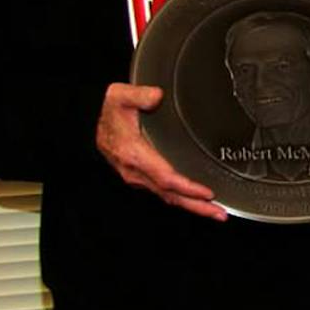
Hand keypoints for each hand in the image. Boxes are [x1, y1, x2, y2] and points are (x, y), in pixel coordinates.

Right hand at [97, 82, 224, 220]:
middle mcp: (135, 171)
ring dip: (192, 205)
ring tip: (215, 211)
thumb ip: (139, 95)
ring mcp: (137, 177)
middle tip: (219, 214)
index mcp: (134, 154)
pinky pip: (163, 192)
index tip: (207, 193)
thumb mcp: (120, 97)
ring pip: (168, 196)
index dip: (187, 187)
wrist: (90, 120)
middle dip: (196, 206)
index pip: (165, 178)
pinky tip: (195, 199)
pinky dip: (181, 198)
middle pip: (170, 194)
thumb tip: (155, 96)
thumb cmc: (108, 111)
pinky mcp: (140, 177)